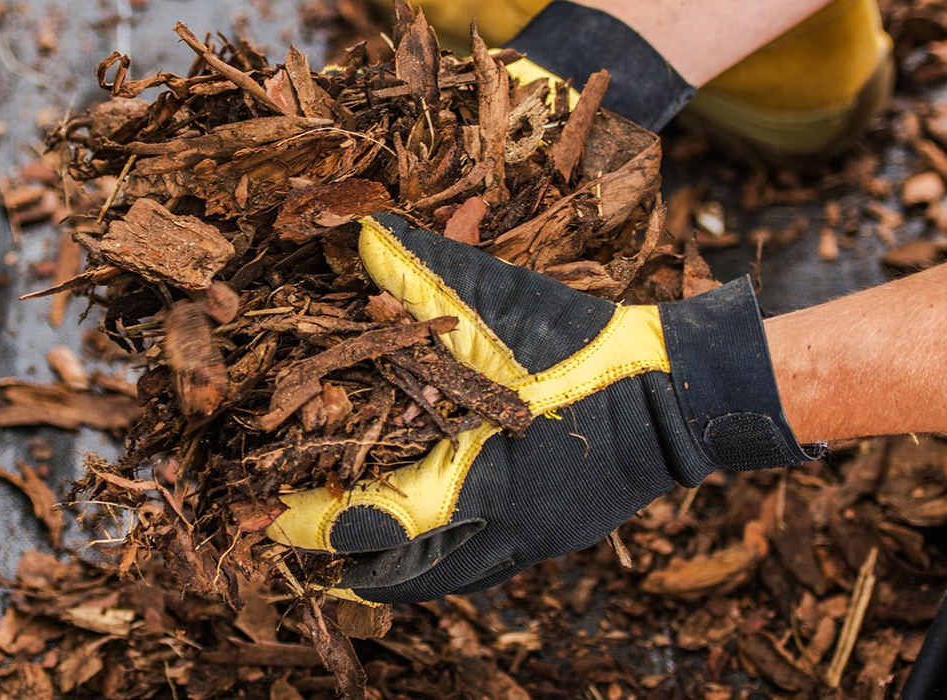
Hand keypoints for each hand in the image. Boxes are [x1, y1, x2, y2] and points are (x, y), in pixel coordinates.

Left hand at [267, 214, 820, 602]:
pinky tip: (425, 524)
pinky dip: (437, 556)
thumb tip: (362, 234)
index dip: (308, 520)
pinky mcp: (551, 537)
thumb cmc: (591, 349)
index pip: (365, 523)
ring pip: (436, 578)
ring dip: (387, 560)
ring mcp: (527, 543)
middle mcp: (493, 531)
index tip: (265, 512)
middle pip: (394, 571)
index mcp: (471, 484)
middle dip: (340, 551)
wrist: (682, 392)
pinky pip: (477, 566)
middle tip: (296, 528)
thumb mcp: (506, 304)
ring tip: (346, 539)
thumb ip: (429, 272)